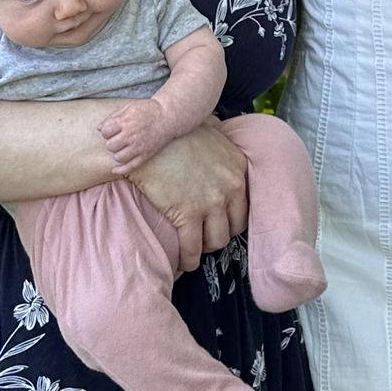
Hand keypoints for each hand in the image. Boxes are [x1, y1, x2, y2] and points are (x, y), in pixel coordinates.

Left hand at [100, 98, 174, 176]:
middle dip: (111, 142)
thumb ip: (113, 116)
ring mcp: (139, 147)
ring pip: (118, 157)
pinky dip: (121, 169)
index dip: (107, 131)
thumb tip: (99, 128)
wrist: (168, 116)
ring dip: (117, 153)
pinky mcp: (145, 154)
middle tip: (118, 138)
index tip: (113, 129)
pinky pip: (130, 166)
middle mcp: (131, 135)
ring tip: (122, 147)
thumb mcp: (129, 107)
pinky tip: (115, 169)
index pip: (105, 132)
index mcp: (125, 122)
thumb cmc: (148, 110)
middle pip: (110, 145)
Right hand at [132, 119, 249, 274]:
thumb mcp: (206, 128)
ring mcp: (211, 202)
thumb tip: (216, 127)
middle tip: (206, 238)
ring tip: (194, 249)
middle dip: (220, 234)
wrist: (146, 139)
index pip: (245, 204)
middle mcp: (230, 186)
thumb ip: (217, 133)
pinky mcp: (188, 214)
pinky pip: (192, 247)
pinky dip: (188, 259)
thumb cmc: (172, 132)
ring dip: (205, 248)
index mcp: (237, 168)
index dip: (231, 217)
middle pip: (234, 226)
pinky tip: (182, 262)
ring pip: (217, 240)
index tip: (220, 223)